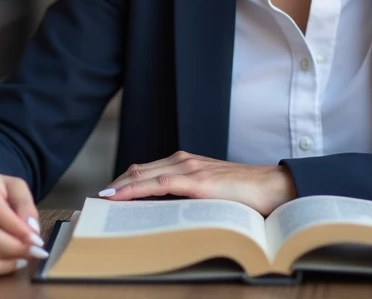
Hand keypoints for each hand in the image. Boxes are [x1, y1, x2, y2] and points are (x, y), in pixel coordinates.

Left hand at [100, 151, 296, 215]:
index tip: (106, 194)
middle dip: (115, 184)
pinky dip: (136, 189)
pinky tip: (121, 197)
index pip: (145, 170)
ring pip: (144, 175)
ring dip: (121, 187)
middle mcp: (184, 161)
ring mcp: (190, 169)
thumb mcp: (210, 193)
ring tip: (102, 200)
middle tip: (97, 200)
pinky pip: (160, 184)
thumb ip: (189, 195)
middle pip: (138, 170)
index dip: (123, 181)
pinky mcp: (198, 182)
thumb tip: (166, 211)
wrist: (274, 187)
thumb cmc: (245, 194)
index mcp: (186, 163)